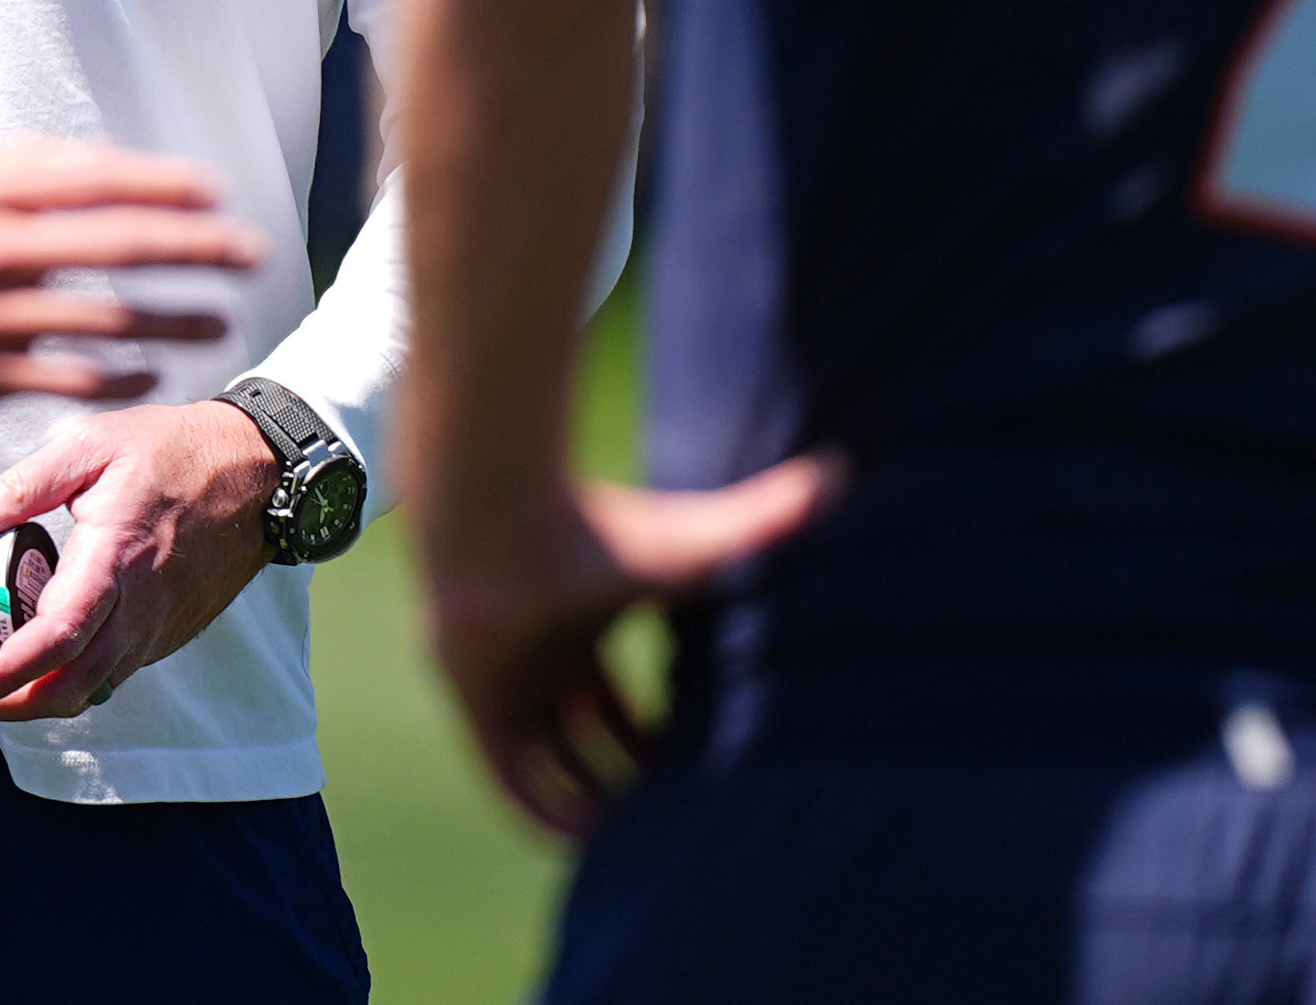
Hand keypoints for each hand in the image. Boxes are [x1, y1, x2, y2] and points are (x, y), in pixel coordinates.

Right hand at [0, 141, 258, 420]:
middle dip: (194, 247)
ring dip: (173, 319)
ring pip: (102, 319)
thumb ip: (6, 170)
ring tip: (223, 321)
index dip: (160, 184)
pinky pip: (68, 377)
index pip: (91, 178)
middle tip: (252, 251)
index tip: (214, 191)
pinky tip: (154, 373)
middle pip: (114, 243)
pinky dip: (118, 375)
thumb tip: (88, 159)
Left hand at [0, 396, 275, 721]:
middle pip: (70, 687)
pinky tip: (44, 655)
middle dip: (8, 703)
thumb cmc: (170, 449)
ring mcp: (159, 627)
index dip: (3, 673)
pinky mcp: (169, 631)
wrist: (255, 469)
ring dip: (37, 698)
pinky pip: (115, 672)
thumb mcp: (89, 445)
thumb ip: (22, 486)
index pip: (55, 639)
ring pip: (93, 689)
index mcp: (114, 560)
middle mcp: (140, 609)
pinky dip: (73, 678)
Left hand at [421, 457, 833, 839]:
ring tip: (630, 838)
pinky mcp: (474, 706)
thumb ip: (768, 515)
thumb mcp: (698, 540)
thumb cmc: (599, 534)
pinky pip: (505, 777)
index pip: (605, 689)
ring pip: (543, 757)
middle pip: (574, 727)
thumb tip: (841, 472)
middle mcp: (538, 652)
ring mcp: (503, 679)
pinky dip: (539, 811)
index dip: (642, 730)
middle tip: (662, 812)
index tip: (684, 762)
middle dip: (616, 771)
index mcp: (579, 620)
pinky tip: (581, 843)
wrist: (503, 526)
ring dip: (583, 798)